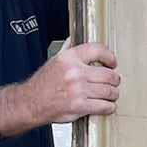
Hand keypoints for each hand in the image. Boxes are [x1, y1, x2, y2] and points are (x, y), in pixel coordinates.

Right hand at [0, 41, 119, 135]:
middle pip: (108, 74)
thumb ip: (68, 50)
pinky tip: (107, 106)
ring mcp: (78, 90)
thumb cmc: (43, 84)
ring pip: (109, 91)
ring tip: (111, 95)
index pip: (98, 50)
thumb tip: (76, 39)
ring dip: (113, 94)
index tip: (112, 63)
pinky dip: (109, 107)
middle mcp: (75, 72)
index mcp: (69, 58)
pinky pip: (105, 106)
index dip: (110, 57)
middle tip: (113, 83)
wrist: (31, 103)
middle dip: (114, 80)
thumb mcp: (55, 60)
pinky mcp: (80, 106)